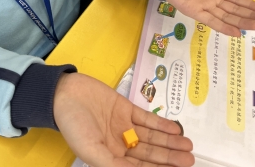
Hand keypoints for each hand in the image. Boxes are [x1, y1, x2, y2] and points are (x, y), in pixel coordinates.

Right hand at [54, 73, 193, 166]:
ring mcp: (124, 125)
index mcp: (111, 158)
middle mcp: (120, 144)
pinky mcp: (125, 107)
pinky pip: (146, 119)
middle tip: (190, 159)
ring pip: (152, 137)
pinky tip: (175, 128)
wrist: (64, 93)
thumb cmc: (73, 124)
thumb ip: (113, 165)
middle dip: (170, 157)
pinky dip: (161, 124)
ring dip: (169, 141)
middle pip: (150, 154)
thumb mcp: (91, 150)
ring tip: (188, 145)